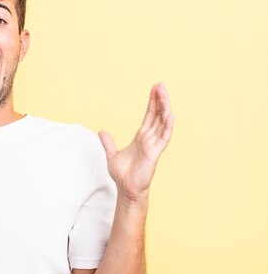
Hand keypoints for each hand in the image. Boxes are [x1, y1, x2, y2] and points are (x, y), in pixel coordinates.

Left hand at [98, 82, 174, 201]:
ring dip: (164, 108)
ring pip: (162, 123)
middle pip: (157, 116)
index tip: (155, 89)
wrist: (125, 188)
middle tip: (161, 85)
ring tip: (165, 94)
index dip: (152, 103)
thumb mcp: (112, 155)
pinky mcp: (154, 153)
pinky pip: (163, 137)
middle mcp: (149, 139)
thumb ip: (109, 143)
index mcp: (141, 137)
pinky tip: (171, 115)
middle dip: (159, 100)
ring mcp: (153, 145)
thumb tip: (102, 132)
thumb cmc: (122, 174)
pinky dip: (167, 126)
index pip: (149, 116)